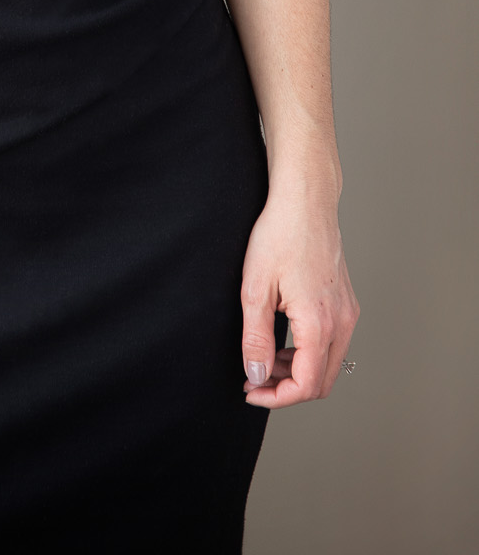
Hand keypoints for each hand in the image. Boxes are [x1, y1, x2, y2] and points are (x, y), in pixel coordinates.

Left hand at [240, 176, 358, 407]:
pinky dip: (309, 352)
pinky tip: (283, 339)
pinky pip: (332, 343)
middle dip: (287, 389)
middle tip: (254, 380)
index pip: (305, 386)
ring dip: (297, 371)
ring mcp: (347, 313)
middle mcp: (342, 323)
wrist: (306, 200)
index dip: (276, 397)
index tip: (250, 391)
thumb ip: (256, 339)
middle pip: (321, 383)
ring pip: (327, 364)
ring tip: (264, 360)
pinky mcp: (346, 303)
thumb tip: (257, 376)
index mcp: (320, 324)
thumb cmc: (280, 235)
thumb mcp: (256, 288)